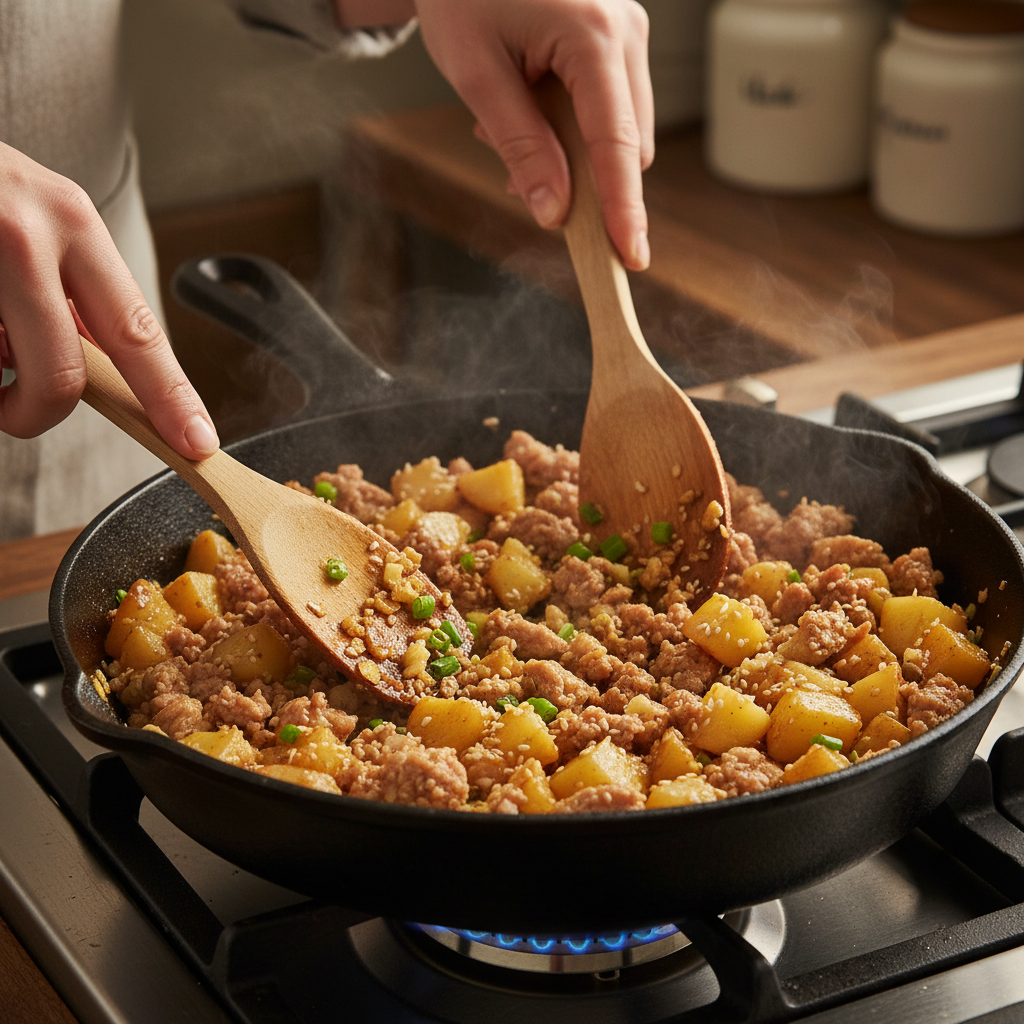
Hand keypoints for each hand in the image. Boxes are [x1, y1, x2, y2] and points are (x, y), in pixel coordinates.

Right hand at [0, 142, 218, 457]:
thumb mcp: (35, 219)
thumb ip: (71, 291)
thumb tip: (103, 374)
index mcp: (71, 222)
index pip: (138, 331)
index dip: (170, 397)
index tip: (198, 442)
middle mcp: (23, 234)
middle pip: (61, 377)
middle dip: (39, 413)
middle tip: (18, 410)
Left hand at [412, 0, 653, 269]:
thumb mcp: (478, 73)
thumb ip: (521, 146)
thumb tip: (554, 213)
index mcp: (594, 36)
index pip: (616, 145)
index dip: (623, 209)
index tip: (630, 257)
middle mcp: (625, 32)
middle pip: (626, 145)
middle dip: (581, 179)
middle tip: (512, 170)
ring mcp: (627, 32)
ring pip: (619, 131)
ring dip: (572, 153)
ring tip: (505, 123)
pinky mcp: (618, 38)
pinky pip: (608, 107)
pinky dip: (572, 127)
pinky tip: (527, 106)